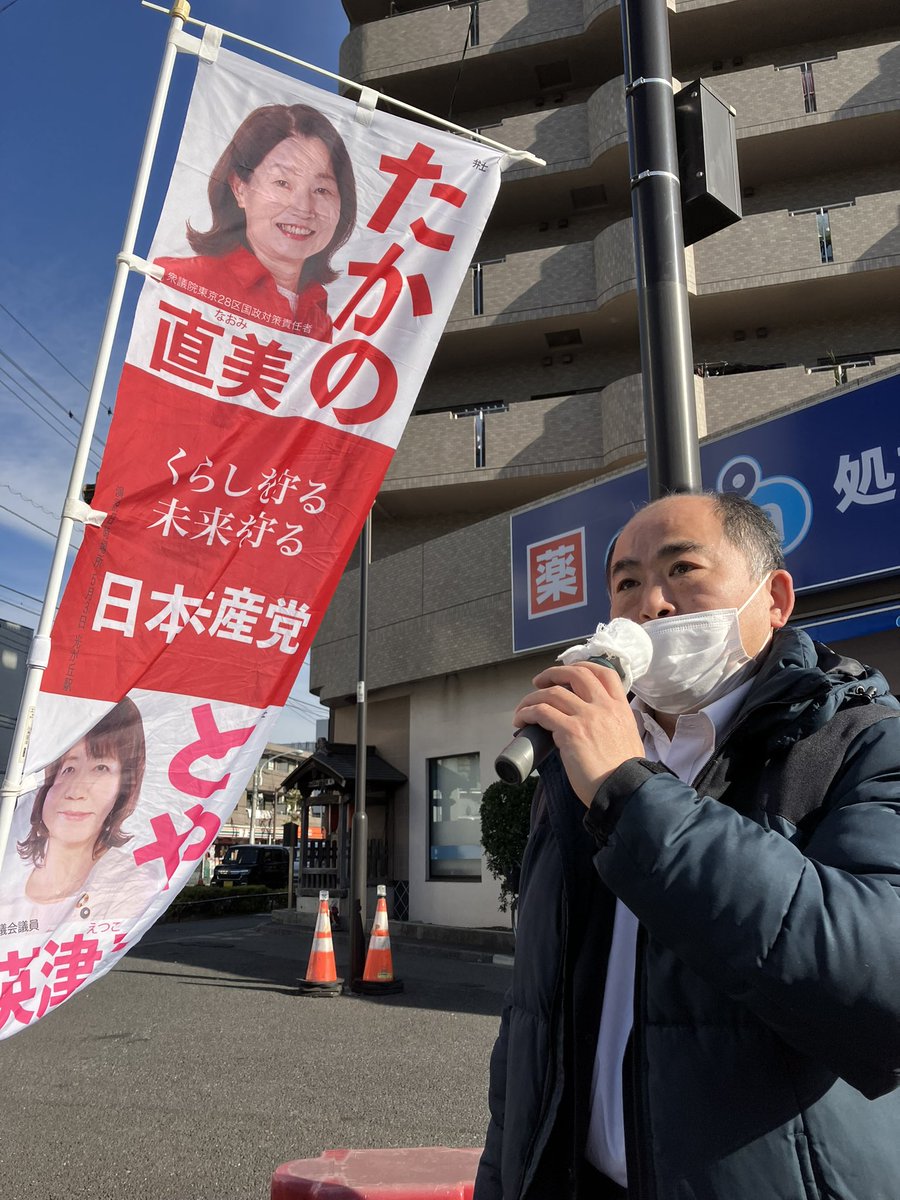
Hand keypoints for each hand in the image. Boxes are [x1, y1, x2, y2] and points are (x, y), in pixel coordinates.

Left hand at [513, 661, 644, 807]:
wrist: (624, 790)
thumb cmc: (623, 773)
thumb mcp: (627, 737)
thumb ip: (612, 724)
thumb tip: (592, 725)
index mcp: (620, 708)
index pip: (604, 673)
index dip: (582, 666)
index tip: (566, 673)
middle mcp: (604, 707)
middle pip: (575, 674)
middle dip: (552, 674)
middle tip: (539, 683)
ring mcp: (587, 717)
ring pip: (552, 693)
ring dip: (532, 698)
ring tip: (523, 710)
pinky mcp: (571, 732)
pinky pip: (542, 712)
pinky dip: (527, 713)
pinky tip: (521, 721)